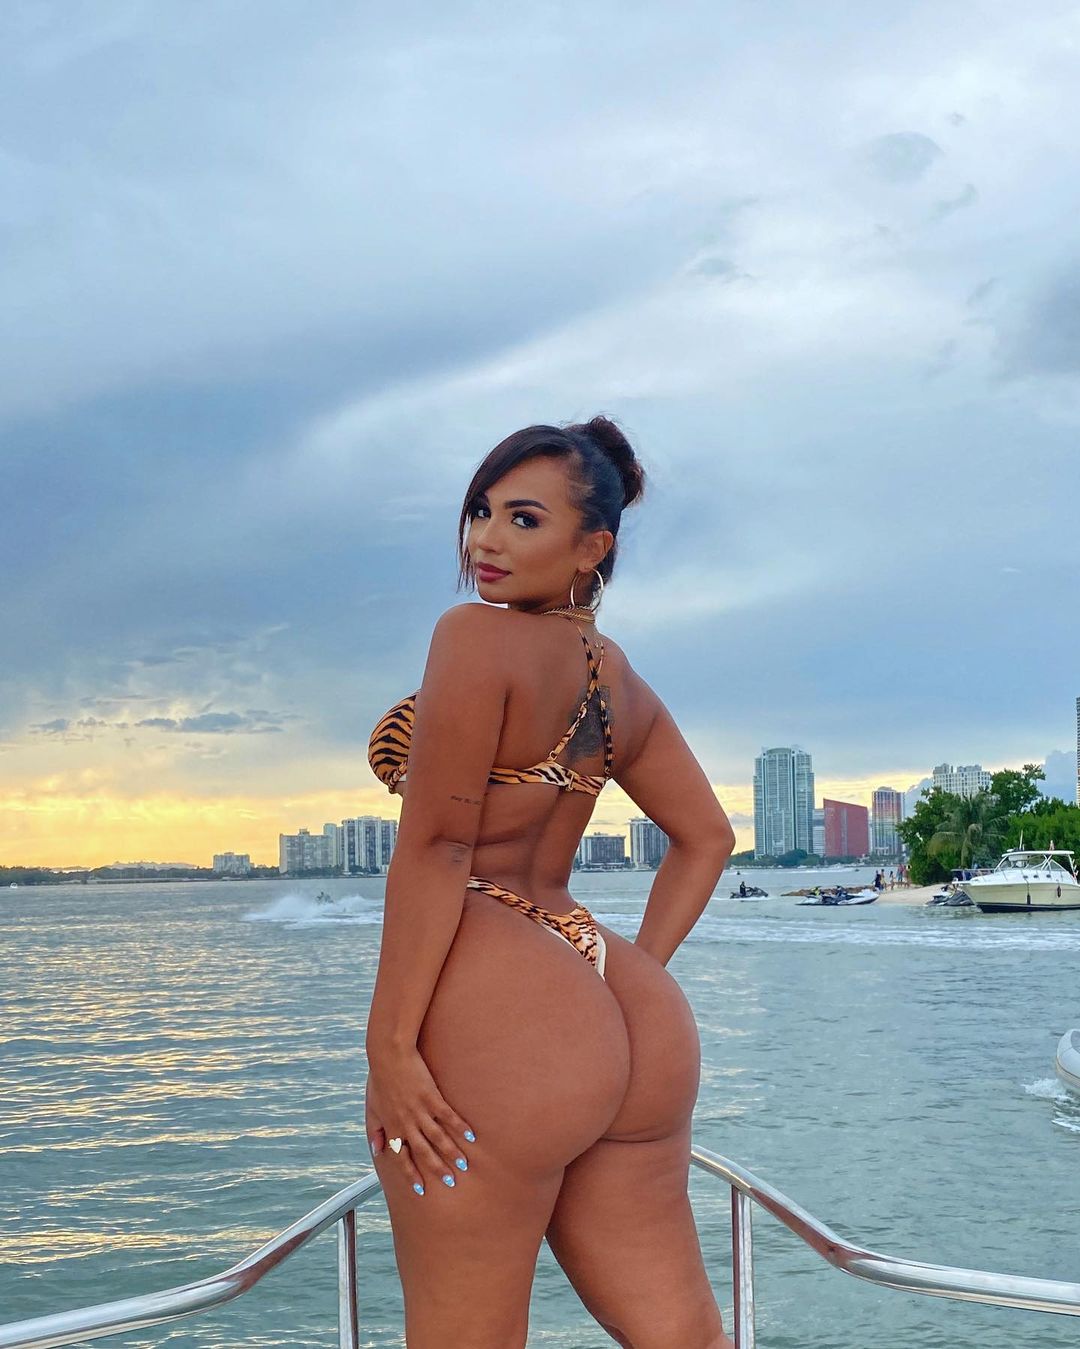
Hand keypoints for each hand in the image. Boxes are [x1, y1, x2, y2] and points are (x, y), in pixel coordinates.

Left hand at [365, 1045, 475, 1195]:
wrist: (389, 1054)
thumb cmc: (379, 1079)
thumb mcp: (373, 1108)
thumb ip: (375, 1130)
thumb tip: (376, 1151)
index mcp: (392, 1127)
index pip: (401, 1158)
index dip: (411, 1174)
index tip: (421, 1190)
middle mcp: (406, 1123)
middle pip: (423, 1152)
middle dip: (437, 1169)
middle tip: (451, 1183)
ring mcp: (420, 1110)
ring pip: (437, 1137)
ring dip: (451, 1152)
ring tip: (464, 1165)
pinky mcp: (431, 1096)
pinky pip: (447, 1116)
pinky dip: (459, 1127)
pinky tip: (470, 1135)